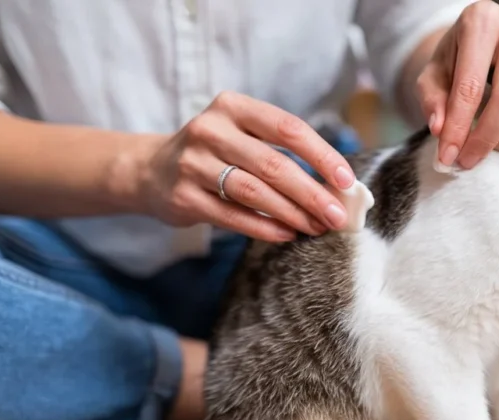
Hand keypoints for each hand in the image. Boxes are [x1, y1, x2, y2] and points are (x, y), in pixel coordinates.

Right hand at [135, 91, 354, 241]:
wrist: (151, 170)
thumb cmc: (216, 154)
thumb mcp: (243, 137)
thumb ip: (283, 152)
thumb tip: (339, 186)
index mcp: (233, 106)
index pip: (288, 128)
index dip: (322, 155)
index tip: (346, 181)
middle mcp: (210, 129)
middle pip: (273, 164)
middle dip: (312, 193)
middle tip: (337, 216)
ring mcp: (193, 163)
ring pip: (254, 192)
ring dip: (292, 213)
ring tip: (316, 227)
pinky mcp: (183, 196)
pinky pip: (233, 216)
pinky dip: (264, 228)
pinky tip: (287, 234)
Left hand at [416, 1, 498, 170]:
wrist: (480, 41)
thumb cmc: (454, 59)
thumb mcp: (431, 75)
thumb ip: (433, 100)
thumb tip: (441, 130)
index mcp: (481, 21)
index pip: (470, 85)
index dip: (459, 127)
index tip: (449, 157)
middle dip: (488, 137)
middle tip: (470, 158)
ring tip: (495, 144)